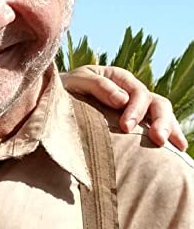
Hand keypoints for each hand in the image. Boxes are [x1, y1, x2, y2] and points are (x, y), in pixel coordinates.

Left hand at [61, 65, 187, 149]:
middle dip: (160, 121)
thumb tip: (122, 99)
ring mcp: (133, 108)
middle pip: (155, 103)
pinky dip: (170, 135)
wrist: (49, 103)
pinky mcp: (133, 124)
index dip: (135, 108)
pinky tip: (179, 150)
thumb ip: (97, 86)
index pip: (136, 91)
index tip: (126, 127)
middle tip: (158, 139)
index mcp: (117, 78)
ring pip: (161, 114)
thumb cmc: (61, 91)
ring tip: (174, 147)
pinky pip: (155, 127)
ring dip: (169, 128)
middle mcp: (130, 92)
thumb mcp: (75, 83)